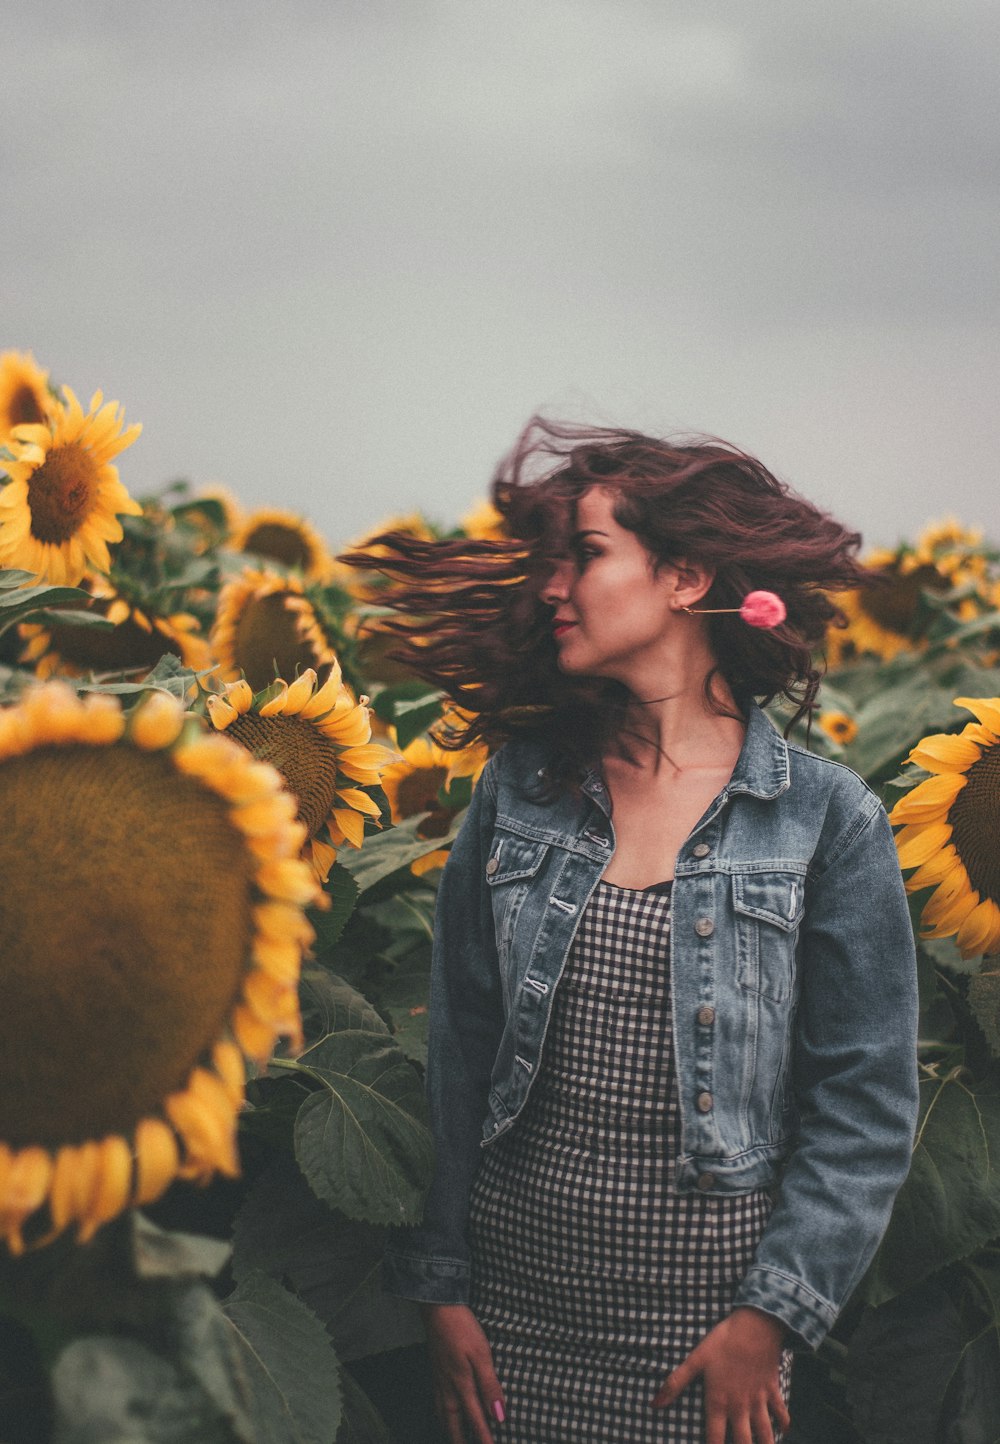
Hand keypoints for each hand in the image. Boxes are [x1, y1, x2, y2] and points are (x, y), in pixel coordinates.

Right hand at [422, 1302, 505, 1443]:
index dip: (484, 1438)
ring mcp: (439, 1380)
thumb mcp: (482, 1354)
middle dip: (460, 1440)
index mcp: (462, 1385)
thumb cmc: (463, 1329)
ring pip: (442, 1415)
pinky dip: (441, 1415)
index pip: (476, 1420)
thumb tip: (498, 1414)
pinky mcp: (435, 1371)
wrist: (438, 1309)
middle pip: (453, 1423)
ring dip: (449, 1430)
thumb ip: (490, 1385)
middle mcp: (448, 1387)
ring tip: (455, 1438)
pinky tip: (443, 1412)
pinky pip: (437, 1402)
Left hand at [652, 1307, 790, 1443]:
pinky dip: (783, 1423)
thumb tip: (654, 1404)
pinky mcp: (772, 1389)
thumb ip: (675, 1383)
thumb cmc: (723, 1341)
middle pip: (742, 1442)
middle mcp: (739, 1406)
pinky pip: (780, 1412)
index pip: (714, 1438)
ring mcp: (758, 1400)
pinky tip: (783, 1431)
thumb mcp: (695, 1360)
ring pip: (764, 1433)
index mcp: (718, 1401)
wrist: (755, 1327)